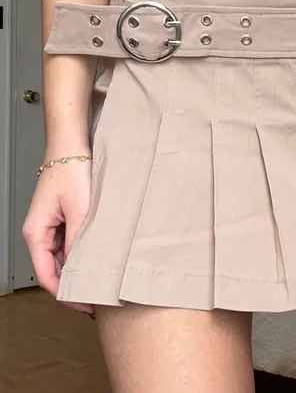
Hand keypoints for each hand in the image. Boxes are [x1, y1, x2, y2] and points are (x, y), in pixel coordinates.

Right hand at [22, 155, 93, 313]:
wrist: (71, 147)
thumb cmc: (71, 172)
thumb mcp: (79, 208)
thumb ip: (80, 239)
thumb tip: (83, 266)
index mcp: (36, 233)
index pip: (47, 276)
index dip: (66, 295)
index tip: (86, 306)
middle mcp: (39, 233)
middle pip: (54, 270)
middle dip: (73, 286)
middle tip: (97, 300)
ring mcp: (50, 226)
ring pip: (63, 258)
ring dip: (78, 271)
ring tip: (100, 284)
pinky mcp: (62, 218)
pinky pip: (69, 244)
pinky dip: (81, 255)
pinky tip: (97, 261)